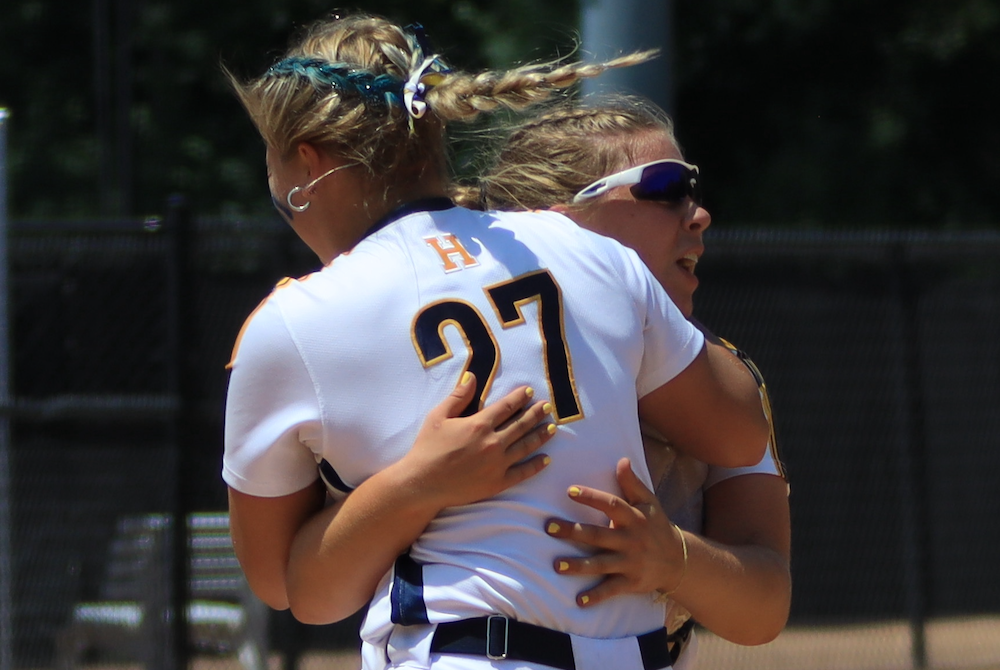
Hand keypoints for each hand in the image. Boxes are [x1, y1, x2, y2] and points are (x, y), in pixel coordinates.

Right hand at [400, 372, 555, 509]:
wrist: (422, 483)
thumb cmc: (427, 448)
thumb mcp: (438, 416)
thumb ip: (458, 396)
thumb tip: (472, 377)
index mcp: (479, 424)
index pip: (506, 407)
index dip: (520, 398)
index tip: (529, 391)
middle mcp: (493, 443)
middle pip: (521, 424)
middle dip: (536, 414)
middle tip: (548, 407)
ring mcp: (498, 464)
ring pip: (526, 446)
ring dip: (541, 435)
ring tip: (553, 428)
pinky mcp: (498, 483)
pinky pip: (522, 472)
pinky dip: (536, 465)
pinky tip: (546, 459)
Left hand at [545, 457, 684, 606]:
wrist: (679, 560)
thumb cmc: (657, 526)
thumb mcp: (650, 502)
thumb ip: (633, 484)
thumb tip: (622, 460)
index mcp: (634, 518)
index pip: (612, 505)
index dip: (592, 498)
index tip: (570, 491)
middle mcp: (631, 540)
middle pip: (598, 535)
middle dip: (573, 532)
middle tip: (548, 527)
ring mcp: (630, 563)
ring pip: (601, 564)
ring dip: (578, 566)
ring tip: (556, 565)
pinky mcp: (631, 583)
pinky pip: (611, 589)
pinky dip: (596, 596)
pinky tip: (579, 601)